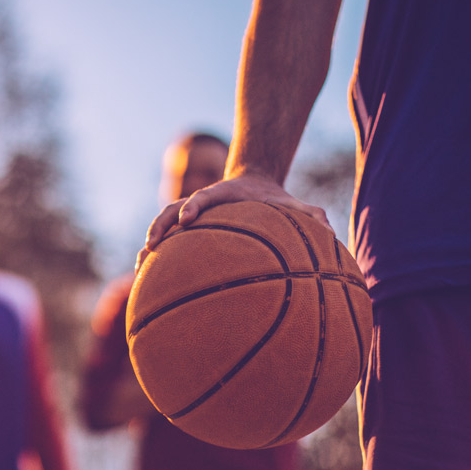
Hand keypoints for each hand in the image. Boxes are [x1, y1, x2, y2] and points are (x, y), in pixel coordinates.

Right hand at [138, 171, 330, 269]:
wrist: (253, 187)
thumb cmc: (274, 203)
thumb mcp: (292, 206)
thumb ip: (310, 215)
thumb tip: (330, 229)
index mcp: (222, 196)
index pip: (204, 197)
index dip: (194, 206)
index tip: (188, 219)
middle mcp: (199, 205)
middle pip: (172, 210)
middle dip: (161, 226)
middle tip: (152, 243)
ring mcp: (189, 217)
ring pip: (163, 226)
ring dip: (152, 242)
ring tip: (140, 265)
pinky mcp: (186, 232)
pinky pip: (167, 244)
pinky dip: (155, 259)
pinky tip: (147, 282)